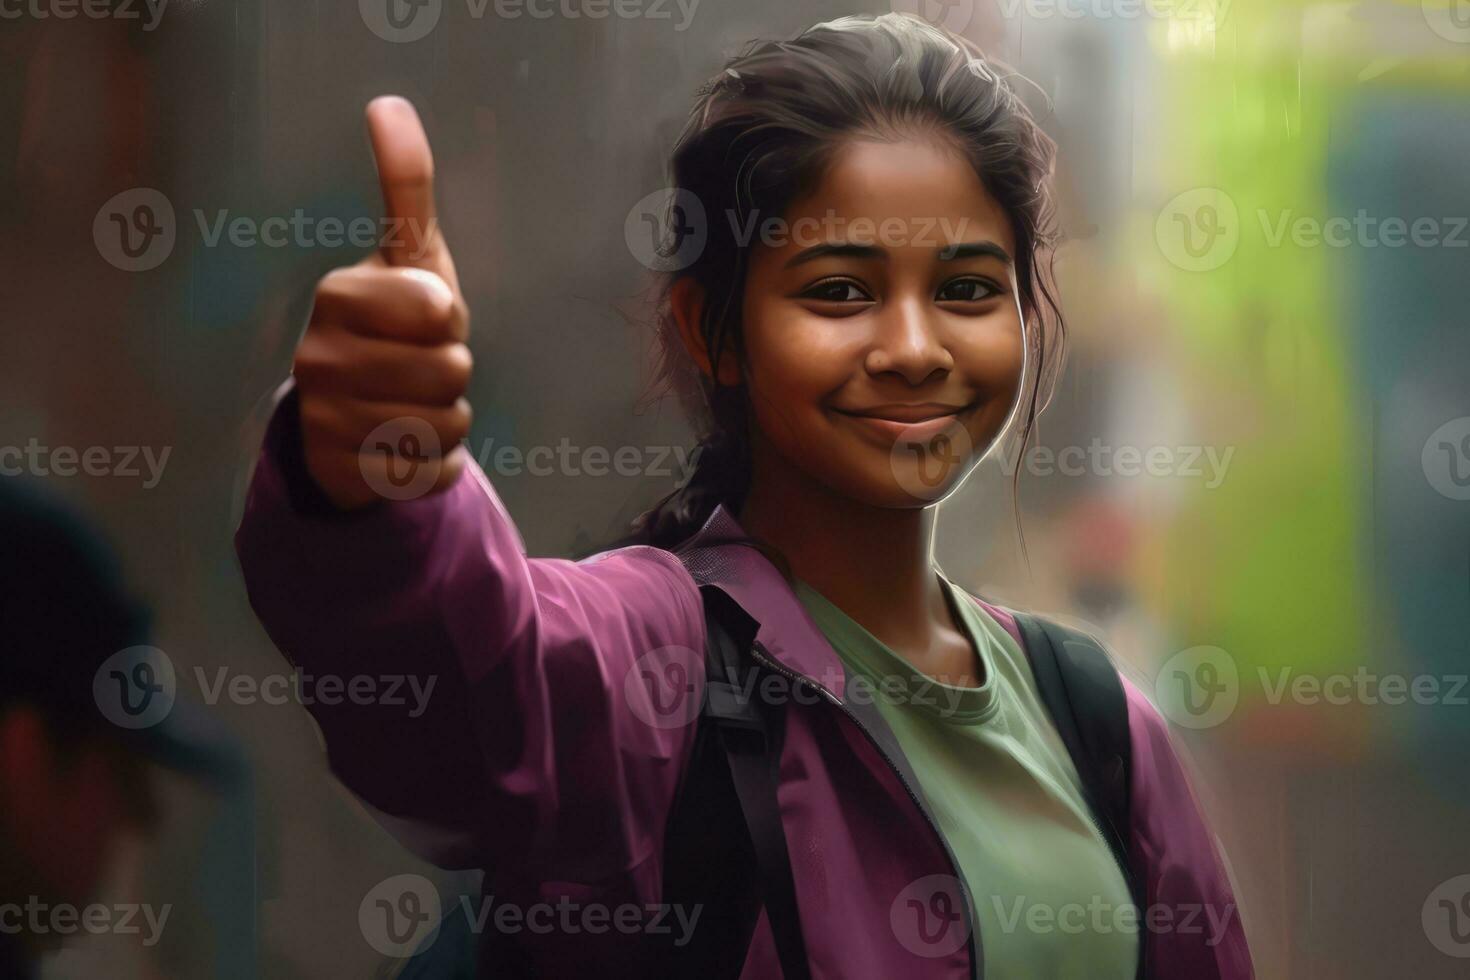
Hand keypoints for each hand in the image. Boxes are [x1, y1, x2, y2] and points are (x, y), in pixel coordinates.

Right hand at [292, 96, 471, 508]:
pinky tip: (406, 446)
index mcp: (338, 296)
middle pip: (452, 371)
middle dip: (454, 369)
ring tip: (415, 403)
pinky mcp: (344, 475)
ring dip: (450, 417)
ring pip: (447, 425)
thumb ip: (405, 187)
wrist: (351, 412)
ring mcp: (326, 420)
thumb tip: (388, 104)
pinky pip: (434, 473)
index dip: (448, 317)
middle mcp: (318, 358)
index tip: (424, 315)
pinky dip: (439, 464)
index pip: (439, 310)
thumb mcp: (410, 257)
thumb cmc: (397, 324)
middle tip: (423, 364)